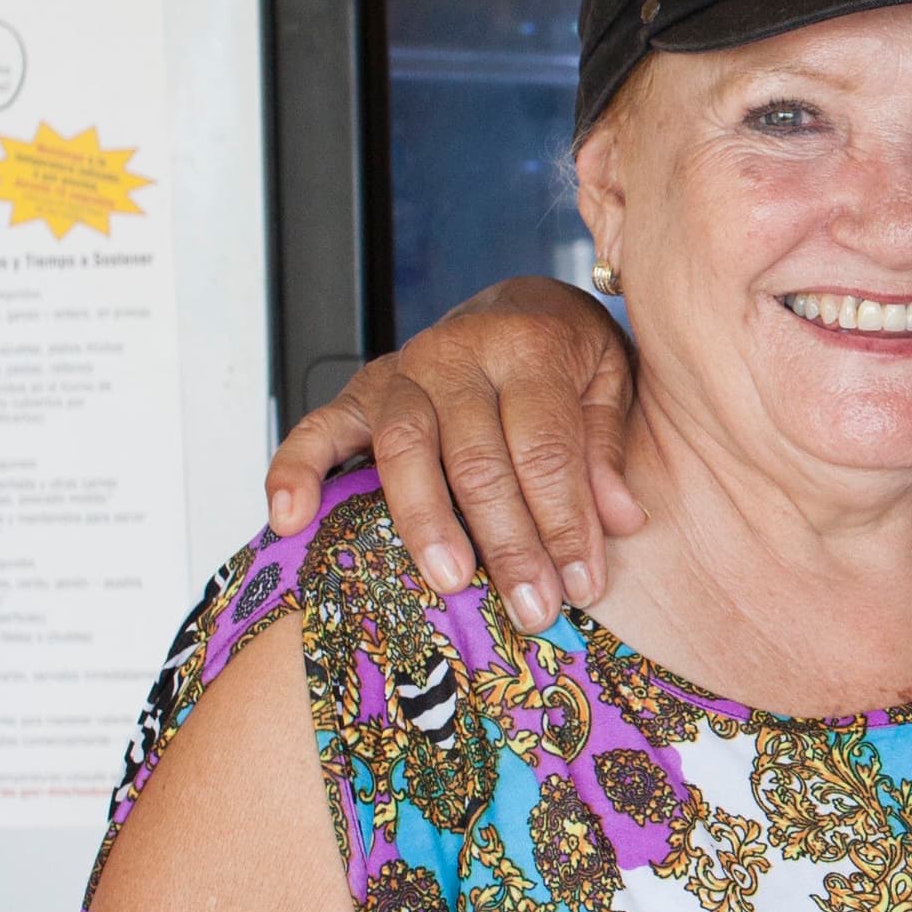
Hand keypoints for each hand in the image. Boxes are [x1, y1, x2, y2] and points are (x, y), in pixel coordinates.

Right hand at [259, 275, 640, 629]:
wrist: (521, 304)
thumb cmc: (570, 354)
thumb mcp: (610, 382)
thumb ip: (608, 450)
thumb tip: (621, 520)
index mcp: (529, 346)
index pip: (545, 449)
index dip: (565, 522)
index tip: (582, 584)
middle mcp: (458, 354)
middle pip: (478, 461)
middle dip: (507, 543)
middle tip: (531, 608)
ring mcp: (402, 372)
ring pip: (405, 453)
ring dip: (426, 525)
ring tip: (451, 583)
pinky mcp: (360, 391)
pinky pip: (317, 429)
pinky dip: (294, 470)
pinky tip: (290, 520)